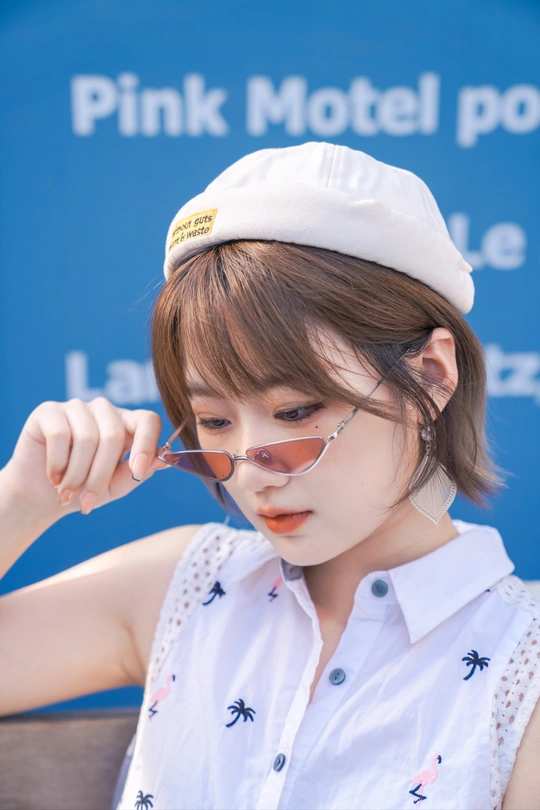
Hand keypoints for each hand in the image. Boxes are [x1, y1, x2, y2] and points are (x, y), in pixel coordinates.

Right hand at [2, 397, 170, 520]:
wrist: (42, 497)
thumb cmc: (83, 489)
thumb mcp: (114, 487)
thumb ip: (137, 473)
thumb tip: (162, 462)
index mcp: (127, 425)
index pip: (148, 420)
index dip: (146, 444)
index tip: (137, 471)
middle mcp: (104, 410)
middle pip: (113, 435)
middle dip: (100, 476)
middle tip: (88, 502)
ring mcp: (77, 407)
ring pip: (87, 438)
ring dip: (76, 475)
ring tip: (67, 493)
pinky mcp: (49, 410)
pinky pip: (60, 435)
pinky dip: (57, 463)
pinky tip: (54, 477)